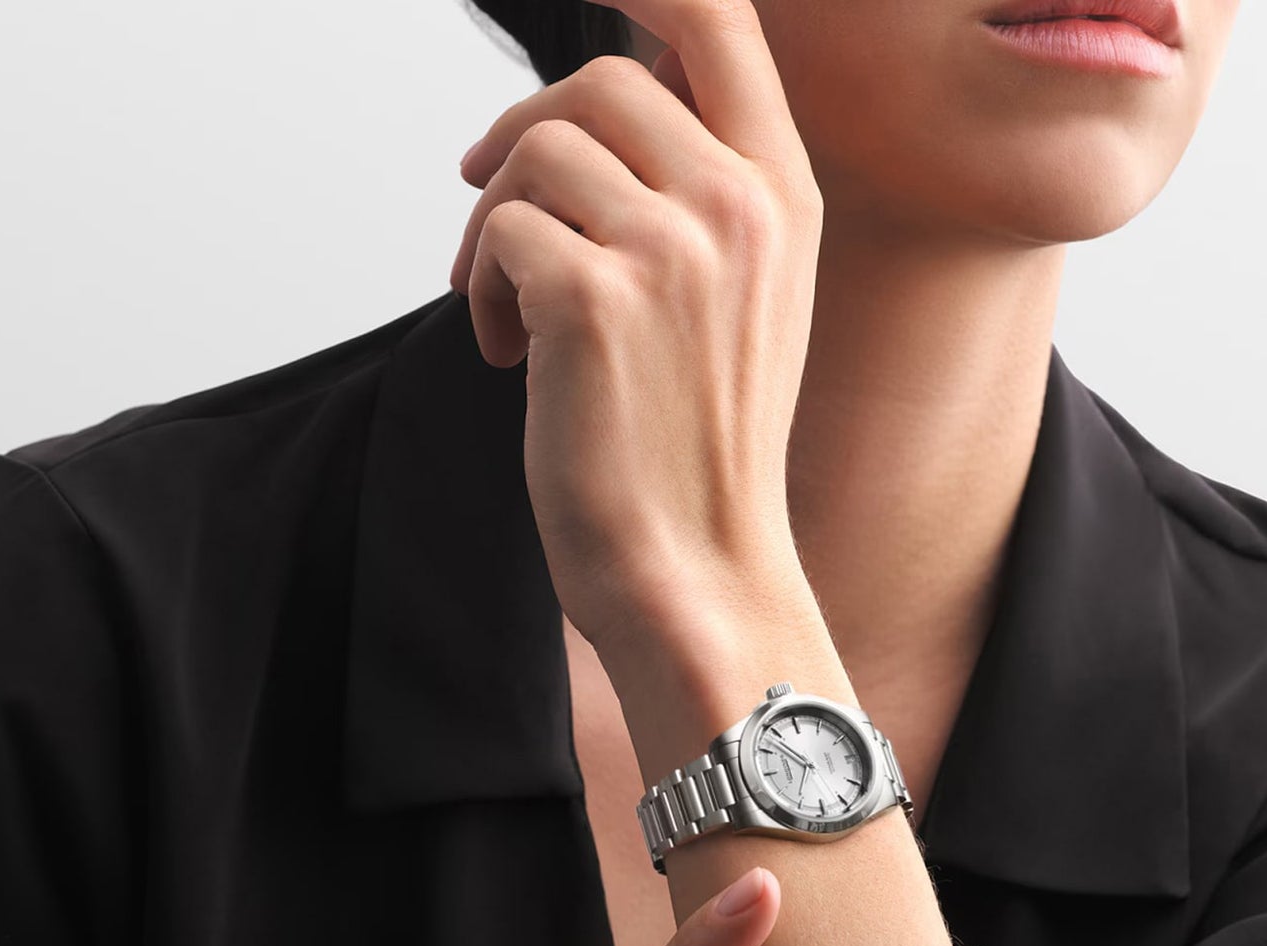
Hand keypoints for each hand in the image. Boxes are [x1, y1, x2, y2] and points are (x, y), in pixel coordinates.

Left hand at [448, 0, 823, 660]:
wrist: (695, 569)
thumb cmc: (700, 452)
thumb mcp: (739, 304)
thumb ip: (699, 196)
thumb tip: (601, 104)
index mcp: (784, 199)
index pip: (717, 17)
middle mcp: (741, 207)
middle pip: (600, 79)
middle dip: (523, 134)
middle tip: (487, 197)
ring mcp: (674, 251)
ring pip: (536, 152)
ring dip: (493, 224)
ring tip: (506, 309)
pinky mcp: (596, 300)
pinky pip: (500, 231)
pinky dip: (481, 287)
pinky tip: (509, 355)